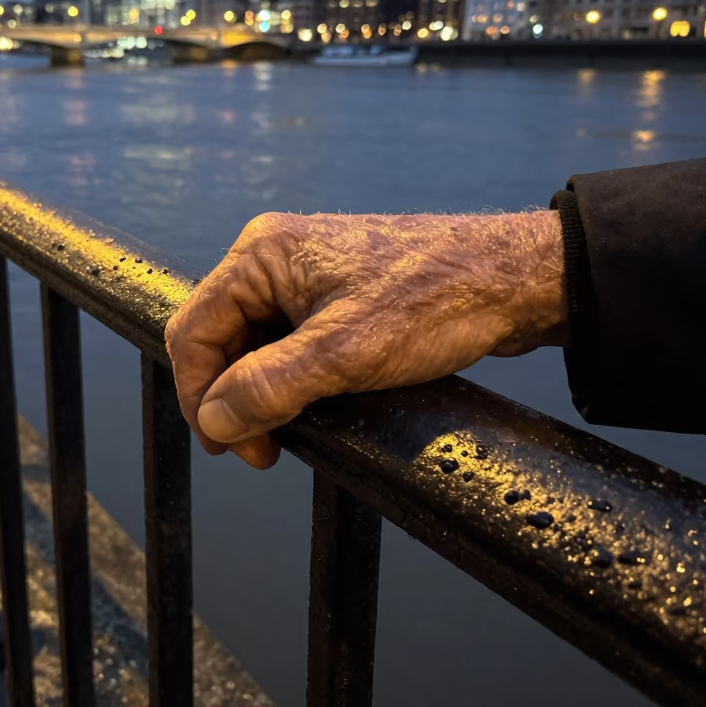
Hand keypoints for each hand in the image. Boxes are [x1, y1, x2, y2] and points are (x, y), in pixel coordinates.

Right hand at [164, 211, 567, 469]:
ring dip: (260, 392)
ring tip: (288, 433)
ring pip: (250, 342)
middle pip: (217, 337)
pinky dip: (287, 378)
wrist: (513, 279)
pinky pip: (284, 339)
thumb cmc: (434, 302)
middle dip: (230, 399)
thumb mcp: (343, 354)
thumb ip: (267, 387)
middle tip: (265, 451)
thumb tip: (212, 422)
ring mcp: (301, 273)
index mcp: (260, 255)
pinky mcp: (329, 292)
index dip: (199, 396)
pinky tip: (310, 404)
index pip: (192, 331)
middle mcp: (271, 257)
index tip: (232, 448)